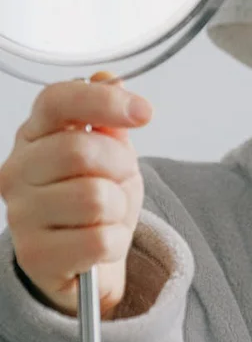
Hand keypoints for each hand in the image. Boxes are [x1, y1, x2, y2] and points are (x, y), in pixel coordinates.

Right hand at [0, 72, 152, 316]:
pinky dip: (114, 243)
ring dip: (118, 208)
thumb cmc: (95, 202)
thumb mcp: (111, 156)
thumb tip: (109, 79)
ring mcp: (21, 213)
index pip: (58, 100)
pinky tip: (100, 243)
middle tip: (119, 179)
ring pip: (95, 198)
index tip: (143, 112)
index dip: (104, 101)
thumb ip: (110, 120)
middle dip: (120, 166)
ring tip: (106, 214)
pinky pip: (98, 240)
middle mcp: (18, 170)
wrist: (84, 263)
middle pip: (82, 150)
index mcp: (35, 135)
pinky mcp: (34, 255)